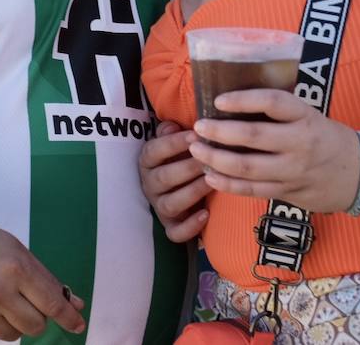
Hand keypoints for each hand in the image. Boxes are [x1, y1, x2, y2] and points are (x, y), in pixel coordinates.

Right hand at [0, 209, 85, 340]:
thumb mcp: (17, 251)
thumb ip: (46, 280)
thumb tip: (76, 305)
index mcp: (17, 268)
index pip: (52, 303)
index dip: (69, 317)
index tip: (79, 326)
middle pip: (35, 327)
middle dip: (37, 320)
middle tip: (27, 304)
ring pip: (11, 336)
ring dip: (12, 324)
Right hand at [139, 121, 209, 241]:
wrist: (183, 189)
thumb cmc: (181, 158)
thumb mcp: (175, 142)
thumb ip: (171, 132)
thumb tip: (171, 126)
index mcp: (148, 162)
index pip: (154, 151)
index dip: (173, 143)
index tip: (196, 135)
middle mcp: (150, 185)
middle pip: (163, 178)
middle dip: (187, 168)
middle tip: (208, 160)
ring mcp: (159, 207)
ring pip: (170, 204)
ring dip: (191, 192)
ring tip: (211, 182)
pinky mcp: (170, 227)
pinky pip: (175, 232)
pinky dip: (190, 226)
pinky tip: (206, 214)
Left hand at [187, 89, 359, 213]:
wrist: (359, 173)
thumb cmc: (325, 137)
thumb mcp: (308, 115)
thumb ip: (278, 112)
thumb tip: (232, 102)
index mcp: (305, 116)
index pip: (272, 102)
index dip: (243, 100)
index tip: (218, 100)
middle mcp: (299, 142)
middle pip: (252, 137)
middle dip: (219, 132)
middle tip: (198, 127)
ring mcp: (293, 171)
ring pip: (246, 167)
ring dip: (216, 159)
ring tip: (196, 150)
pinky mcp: (288, 192)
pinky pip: (251, 190)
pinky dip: (227, 183)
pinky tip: (210, 175)